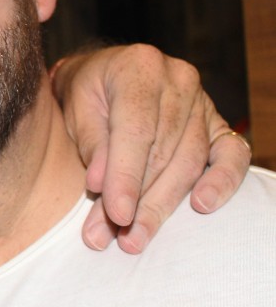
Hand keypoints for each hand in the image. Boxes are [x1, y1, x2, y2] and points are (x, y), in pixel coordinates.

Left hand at [51, 44, 250, 253]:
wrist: (102, 75)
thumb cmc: (85, 93)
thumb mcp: (75, 109)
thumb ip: (90, 144)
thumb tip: (101, 185)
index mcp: (139, 68)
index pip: (137, 131)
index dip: (127, 177)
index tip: (116, 215)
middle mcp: (178, 80)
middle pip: (164, 152)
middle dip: (140, 201)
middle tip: (118, 238)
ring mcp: (203, 101)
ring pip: (190, 162)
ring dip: (162, 205)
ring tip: (135, 238)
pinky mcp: (218, 123)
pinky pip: (231, 155)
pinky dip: (222, 182)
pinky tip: (203, 206)